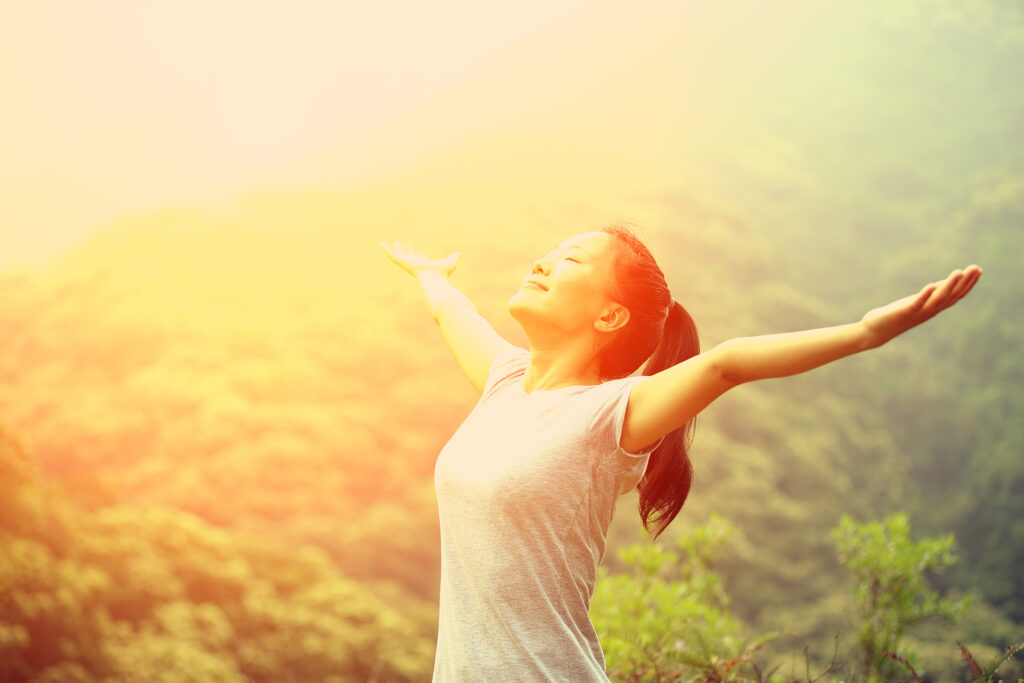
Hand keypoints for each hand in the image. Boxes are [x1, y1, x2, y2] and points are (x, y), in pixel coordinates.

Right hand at [379, 242, 459, 278]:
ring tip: (391, 243)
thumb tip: (459, 254)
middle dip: (407, 251)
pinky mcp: (402, 262)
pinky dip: (386, 249)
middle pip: (409, 257)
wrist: (434, 279)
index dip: (421, 257)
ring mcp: (408, 264)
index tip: (421, 253)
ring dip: (395, 250)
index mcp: (425, 266)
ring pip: (399, 256)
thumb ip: (454, 258)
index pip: (422, 260)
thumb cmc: (442, 273)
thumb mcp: (450, 262)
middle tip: (403, 245)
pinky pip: (392, 255)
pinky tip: (380, 243)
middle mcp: (416, 265)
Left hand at [860, 265, 982, 347]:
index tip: (979, 271)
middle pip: (951, 296)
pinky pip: (917, 303)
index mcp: (933, 308)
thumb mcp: (917, 303)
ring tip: (959, 272)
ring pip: (938, 299)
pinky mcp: (904, 312)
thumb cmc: (896, 316)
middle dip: (964, 282)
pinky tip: (932, 285)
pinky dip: (925, 295)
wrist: (875, 332)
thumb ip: (930, 295)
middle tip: (976, 268)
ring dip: (949, 285)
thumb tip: (943, 284)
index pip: (955, 295)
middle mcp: (929, 311)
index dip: (968, 284)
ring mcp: (918, 312)